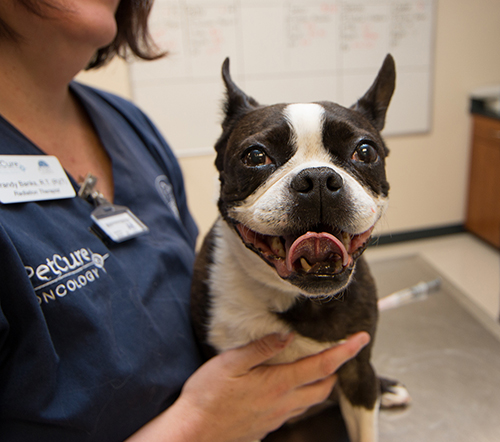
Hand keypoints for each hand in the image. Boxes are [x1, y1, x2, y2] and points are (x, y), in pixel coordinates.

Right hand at [126, 332, 369, 441]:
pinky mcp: (267, 426)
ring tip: (319, 369)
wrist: (194, 433)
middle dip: (336, 370)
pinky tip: (290, 388)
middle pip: (324, 388)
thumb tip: (287, 336)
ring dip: (321, 384)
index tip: (361, 339)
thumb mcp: (231, 363)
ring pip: (311, 401)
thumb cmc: (209, 396)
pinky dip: (303, 396)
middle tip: (338, 354)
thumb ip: (262, 348)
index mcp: (279, 384)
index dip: (344, 351)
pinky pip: (295, 410)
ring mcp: (277, 417)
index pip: (322, 365)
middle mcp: (284, 403)